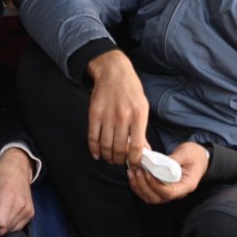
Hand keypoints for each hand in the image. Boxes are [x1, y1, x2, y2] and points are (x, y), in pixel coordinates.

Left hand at [0, 148, 36, 234]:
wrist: (17, 167)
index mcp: (9, 196)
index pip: (0, 223)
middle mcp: (21, 205)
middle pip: (5, 229)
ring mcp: (28, 210)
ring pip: (11, 230)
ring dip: (3, 224)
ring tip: (0, 209)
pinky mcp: (31, 213)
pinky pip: (18, 227)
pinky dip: (11, 223)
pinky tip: (7, 212)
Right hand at [85, 50, 148, 166]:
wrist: (113, 71)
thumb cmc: (131, 90)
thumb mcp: (142, 107)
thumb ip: (142, 130)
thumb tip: (143, 151)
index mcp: (139, 115)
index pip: (136, 147)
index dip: (135, 160)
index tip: (134, 164)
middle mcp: (123, 116)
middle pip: (119, 149)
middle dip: (120, 160)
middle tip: (120, 161)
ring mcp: (107, 115)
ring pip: (106, 146)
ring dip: (108, 157)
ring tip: (110, 158)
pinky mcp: (94, 114)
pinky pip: (93, 137)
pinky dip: (94, 149)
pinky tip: (97, 153)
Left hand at [128, 141, 208, 204]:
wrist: (200, 158)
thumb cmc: (195, 155)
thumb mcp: (187, 152)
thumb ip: (174, 158)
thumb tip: (158, 162)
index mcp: (186, 185)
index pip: (169, 193)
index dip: (155, 185)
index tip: (147, 173)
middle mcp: (177, 192)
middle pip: (157, 198)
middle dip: (144, 186)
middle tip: (137, 170)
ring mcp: (169, 192)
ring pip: (151, 198)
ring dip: (139, 187)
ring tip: (132, 172)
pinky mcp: (162, 188)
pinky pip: (148, 193)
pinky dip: (139, 186)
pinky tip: (133, 174)